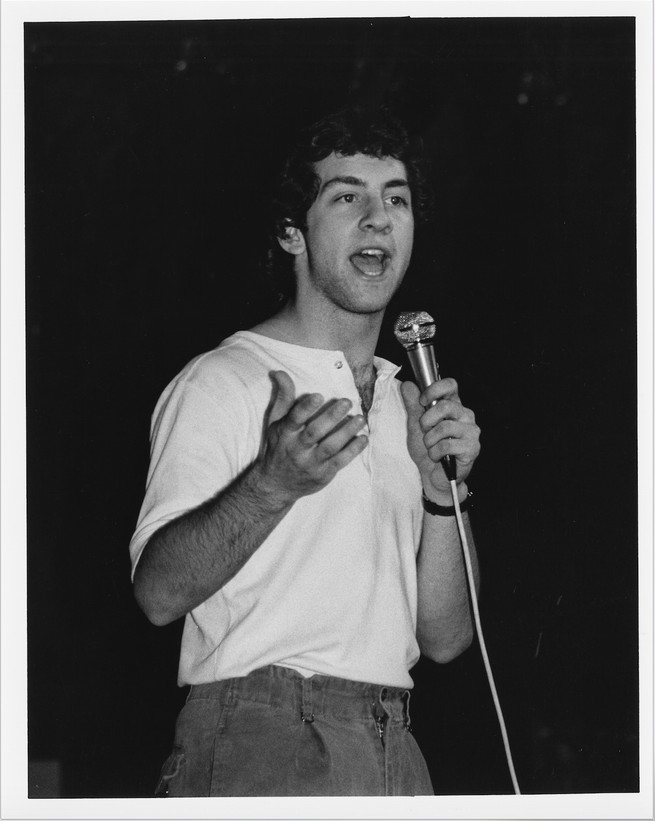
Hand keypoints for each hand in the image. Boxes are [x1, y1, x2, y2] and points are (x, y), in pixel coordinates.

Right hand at [257, 370, 367, 503]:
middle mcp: (296, 449)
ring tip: (360, 418)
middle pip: (315, 432)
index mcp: (284, 433)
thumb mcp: (275, 423)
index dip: (306, 407)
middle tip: (347, 402)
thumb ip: (282, 397)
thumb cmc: (277, 447)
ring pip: (330, 447)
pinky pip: (340, 462)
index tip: (319, 395)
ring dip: (346, 432)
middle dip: (331, 417)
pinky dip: (353, 450)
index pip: (294, 419)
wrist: (276, 485)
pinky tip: (363, 438)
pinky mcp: (323, 474)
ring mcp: (310, 463)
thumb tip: (279, 372)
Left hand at [400, 378, 480, 501]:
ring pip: (445, 427)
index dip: (434, 390)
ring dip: (430, 440)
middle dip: (427, 421)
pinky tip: (437, 456)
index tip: (422, 401)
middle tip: (425, 431)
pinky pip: (447, 445)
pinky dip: (435, 453)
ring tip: (430, 446)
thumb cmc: (427, 449)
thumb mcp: (415, 425)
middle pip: (445, 406)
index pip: (450, 385)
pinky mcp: (472, 448)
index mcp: (453, 405)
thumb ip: (412, 404)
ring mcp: (471, 431)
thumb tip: (408, 385)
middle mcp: (465, 415)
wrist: (432, 475)